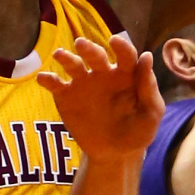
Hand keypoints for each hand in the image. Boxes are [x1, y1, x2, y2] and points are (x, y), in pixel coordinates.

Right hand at [39, 35, 164, 158]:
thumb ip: (149, 89)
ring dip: (66, 58)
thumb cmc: (138, 131)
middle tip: (81, 44)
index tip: (115, 41)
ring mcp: (83, 84)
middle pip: (96, 55)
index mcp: (127, 74)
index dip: (121, 46)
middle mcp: (104, 74)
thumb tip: (147, 57)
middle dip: (89, 48)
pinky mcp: (66, 97)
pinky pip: (55, 85)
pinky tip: (43, 78)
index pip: (125, 54)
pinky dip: (48, 79)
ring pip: (73, 65)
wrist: (115, 153)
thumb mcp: (151, 113)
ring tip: (59, 55)